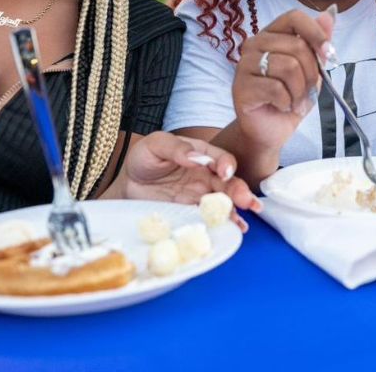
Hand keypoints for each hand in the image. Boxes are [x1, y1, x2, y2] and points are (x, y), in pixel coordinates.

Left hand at [117, 132, 261, 230]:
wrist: (129, 184)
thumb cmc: (144, 158)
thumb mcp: (155, 145)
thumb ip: (175, 147)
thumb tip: (195, 156)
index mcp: (201, 154)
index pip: (220, 158)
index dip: (226, 164)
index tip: (225, 173)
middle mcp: (206, 175)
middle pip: (228, 183)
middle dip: (239, 191)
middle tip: (246, 201)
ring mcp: (201, 195)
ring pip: (223, 203)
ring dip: (235, 212)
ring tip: (243, 223)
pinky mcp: (192, 212)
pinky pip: (209, 218)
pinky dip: (221, 224)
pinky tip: (231, 230)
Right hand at [230, 9, 332, 151]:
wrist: (271, 130)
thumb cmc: (290, 97)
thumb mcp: (312, 69)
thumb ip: (318, 42)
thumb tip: (330, 13)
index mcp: (271, 35)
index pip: (294, 17)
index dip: (315, 32)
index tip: (329, 53)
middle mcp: (254, 44)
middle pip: (296, 46)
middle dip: (311, 74)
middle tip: (308, 92)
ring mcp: (244, 65)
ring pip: (288, 67)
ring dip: (300, 91)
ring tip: (295, 101)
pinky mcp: (240, 87)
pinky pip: (276, 89)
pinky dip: (288, 102)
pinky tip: (282, 106)